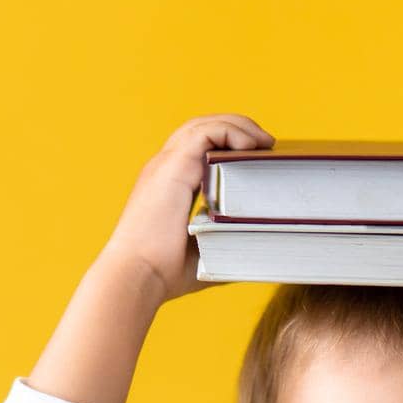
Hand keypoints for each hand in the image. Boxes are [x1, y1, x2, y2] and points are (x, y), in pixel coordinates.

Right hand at [103, 114, 274, 303]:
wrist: (136, 276)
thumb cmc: (163, 274)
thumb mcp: (204, 255)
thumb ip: (225, 244)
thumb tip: (256, 249)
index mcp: (168, 185)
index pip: (198, 147)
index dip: (227, 144)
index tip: (257, 157)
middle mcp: (164, 169)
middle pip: (202, 128)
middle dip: (237, 128)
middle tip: (267, 144)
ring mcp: (166, 165)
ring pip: (204, 125)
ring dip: (238, 126)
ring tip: (265, 142)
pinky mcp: (172, 167)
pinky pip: (205, 133)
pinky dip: (230, 132)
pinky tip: (251, 146)